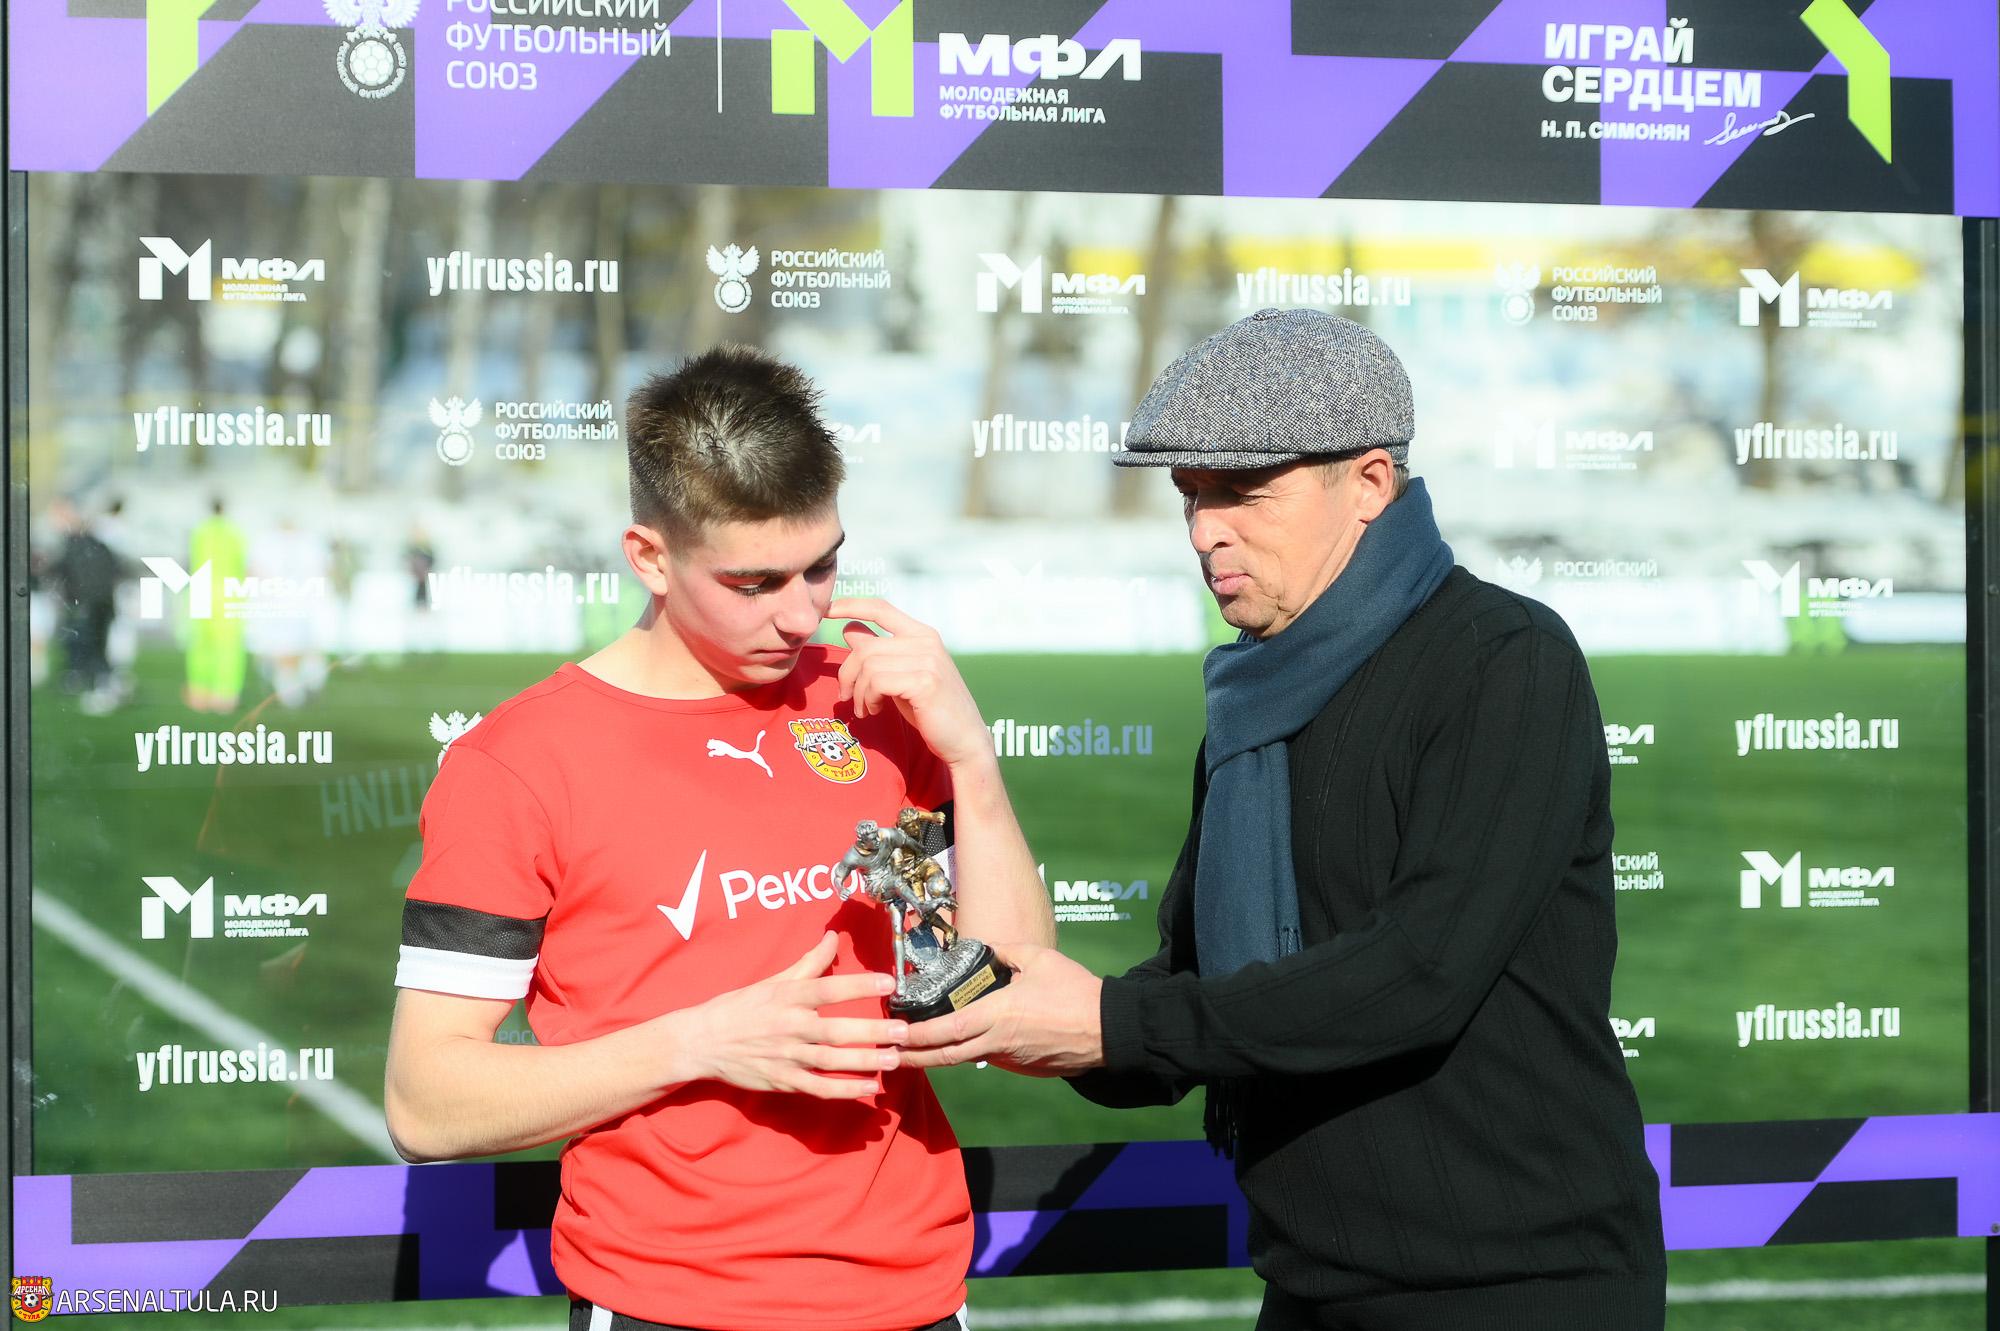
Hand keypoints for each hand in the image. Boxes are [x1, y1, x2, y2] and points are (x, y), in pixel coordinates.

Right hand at [675, 932, 906, 1099]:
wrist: (702, 1042)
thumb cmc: (740, 1007)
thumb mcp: (773, 980)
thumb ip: (809, 962)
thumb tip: (832, 936)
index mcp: (787, 997)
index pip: (828, 989)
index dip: (859, 985)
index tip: (889, 983)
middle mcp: (789, 1027)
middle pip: (835, 1031)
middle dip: (872, 1031)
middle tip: (903, 1031)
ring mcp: (786, 1057)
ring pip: (831, 1062)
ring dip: (864, 1061)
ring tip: (894, 1058)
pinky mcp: (782, 1081)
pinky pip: (818, 1088)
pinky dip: (844, 1091)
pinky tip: (869, 1088)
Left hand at [829, 597, 991, 769]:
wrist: (964, 740)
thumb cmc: (930, 709)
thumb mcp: (902, 675)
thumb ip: (881, 653)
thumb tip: (849, 630)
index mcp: (922, 634)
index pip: (881, 608)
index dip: (852, 605)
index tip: (828, 609)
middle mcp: (925, 641)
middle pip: (865, 646)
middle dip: (847, 673)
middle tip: (846, 696)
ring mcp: (927, 660)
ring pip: (868, 666)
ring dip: (859, 692)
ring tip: (865, 708)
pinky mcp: (924, 682)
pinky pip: (877, 682)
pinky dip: (868, 699)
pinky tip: (875, 710)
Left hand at [899, 941, 1104, 1075]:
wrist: (1108, 1030)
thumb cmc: (1075, 992)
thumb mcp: (1039, 957)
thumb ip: (1005, 949)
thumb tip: (981, 945)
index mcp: (997, 1015)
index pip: (945, 1031)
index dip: (916, 1036)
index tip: (896, 1033)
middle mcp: (998, 1042)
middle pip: (946, 1057)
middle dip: (914, 1057)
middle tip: (891, 1054)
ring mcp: (1011, 1060)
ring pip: (968, 1058)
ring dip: (943, 1055)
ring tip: (922, 1046)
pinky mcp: (1024, 1068)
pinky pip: (992, 1059)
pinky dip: (973, 1052)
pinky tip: (967, 1043)